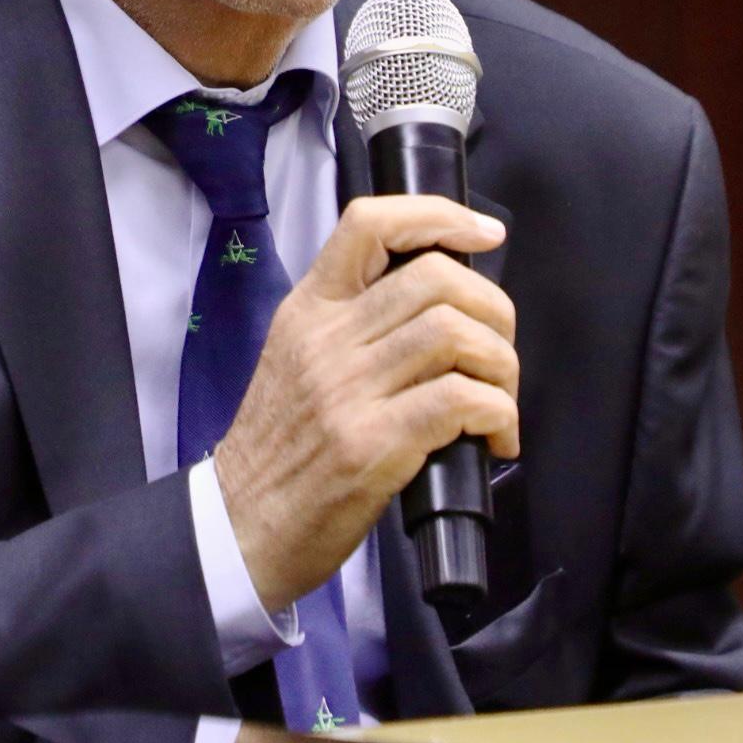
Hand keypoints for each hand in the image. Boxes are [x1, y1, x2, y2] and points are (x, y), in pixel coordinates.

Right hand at [214, 195, 515, 610]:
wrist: (241, 527)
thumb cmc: (280, 451)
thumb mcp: (297, 361)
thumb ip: (354, 325)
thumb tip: (441, 305)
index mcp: (308, 311)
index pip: (369, 224)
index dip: (439, 215)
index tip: (484, 234)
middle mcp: (327, 340)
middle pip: (436, 279)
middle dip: (494, 310)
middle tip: (500, 353)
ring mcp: (347, 391)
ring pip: (456, 334)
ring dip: (502, 367)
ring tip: (500, 401)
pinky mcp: (372, 443)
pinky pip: (460, 400)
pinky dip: (498, 414)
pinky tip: (495, 439)